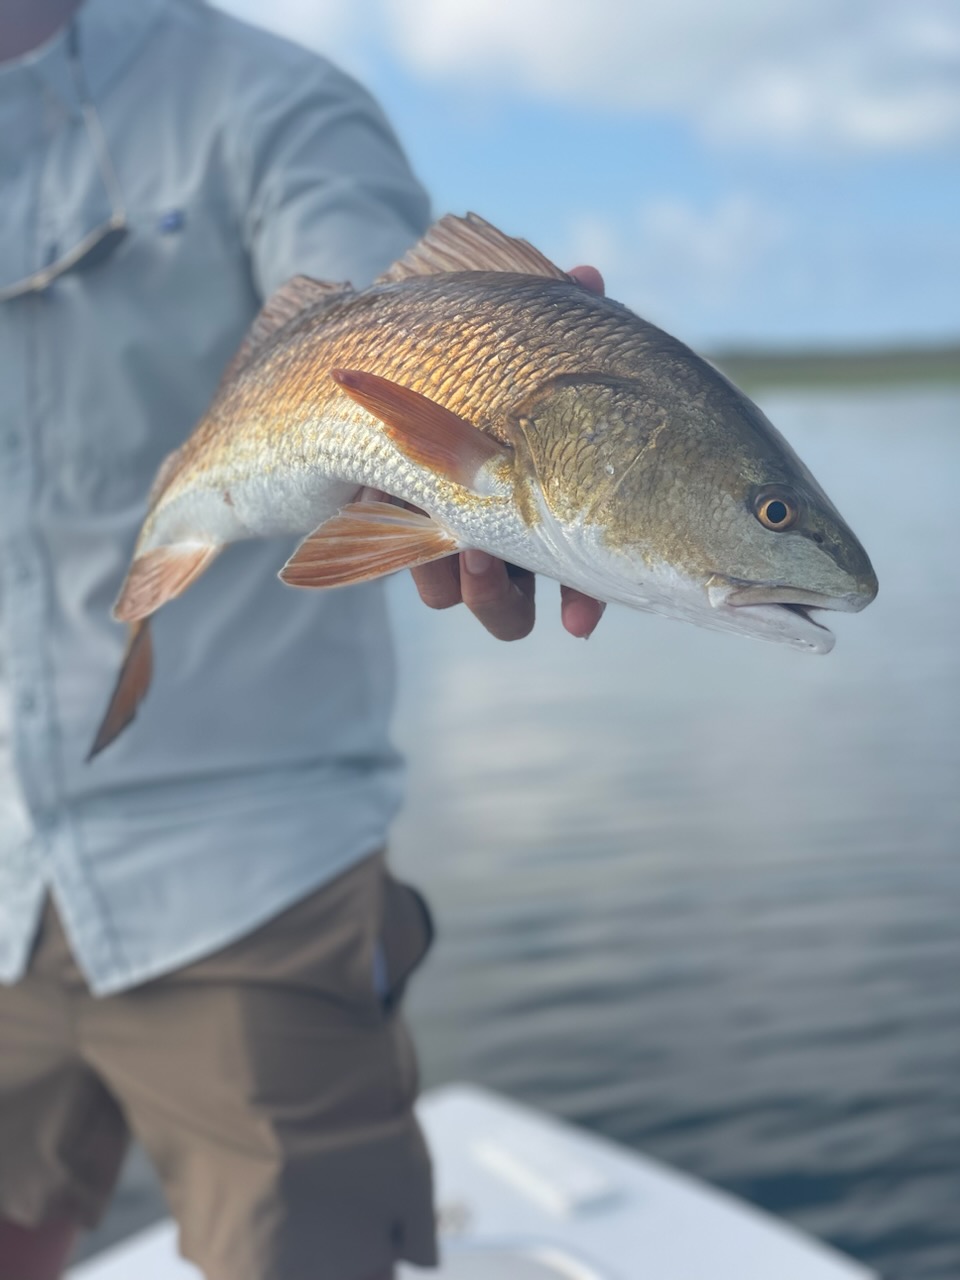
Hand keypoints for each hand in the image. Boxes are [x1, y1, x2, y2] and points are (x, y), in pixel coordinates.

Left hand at [409, 265, 606, 639]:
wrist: (390, 344)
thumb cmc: (480, 344)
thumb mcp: (518, 328)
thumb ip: (558, 312)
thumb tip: (585, 278)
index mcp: (549, 499)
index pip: (580, 567)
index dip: (584, 598)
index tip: (577, 618)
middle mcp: (500, 528)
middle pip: (511, 604)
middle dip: (504, 597)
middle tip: (488, 559)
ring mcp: (444, 528)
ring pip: (457, 594)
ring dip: (462, 583)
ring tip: (456, 544)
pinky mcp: (390, 517)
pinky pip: (400, 561)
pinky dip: (405, 554)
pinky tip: (400, 517)